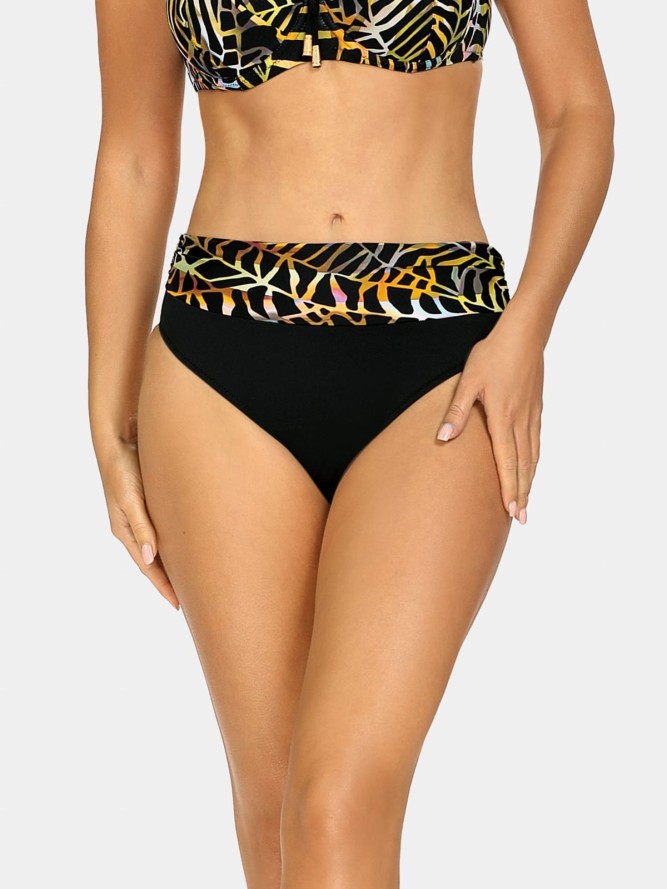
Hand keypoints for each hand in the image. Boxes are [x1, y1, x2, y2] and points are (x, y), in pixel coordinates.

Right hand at [97, 437, 179, 608]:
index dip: (163, 586)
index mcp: (125, 532)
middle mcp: (133, 529)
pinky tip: (186, 549)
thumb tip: (149, 558)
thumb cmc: (123, 470)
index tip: (179, 605)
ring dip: (173, 565)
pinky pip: (164, 533)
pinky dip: (174, 546)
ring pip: (160, 550)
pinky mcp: (150, 506)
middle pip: (153, 563)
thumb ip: (141, 527)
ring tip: (192, 581)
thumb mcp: (130, 499)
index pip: (147, 568)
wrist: (120, 441)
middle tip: (192, 599)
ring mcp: (142, 519)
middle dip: (170, 582)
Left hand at [436, 318, 543, 523]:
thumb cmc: (493, 354)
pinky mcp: (536, 406)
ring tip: (527, 501)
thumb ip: (457, 412)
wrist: (525, 333)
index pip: (507, 462)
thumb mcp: (468, 381)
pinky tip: (532, 466)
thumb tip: (443, 439)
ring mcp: (531, 414)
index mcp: (502, 418)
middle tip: (523, 519)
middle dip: (522, 494)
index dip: (509, 489)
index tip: (511, 512)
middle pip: (523, 466)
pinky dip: (534, 460)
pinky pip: (536, 441)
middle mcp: (520, 421)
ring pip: (533, 455)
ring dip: (530, 481)